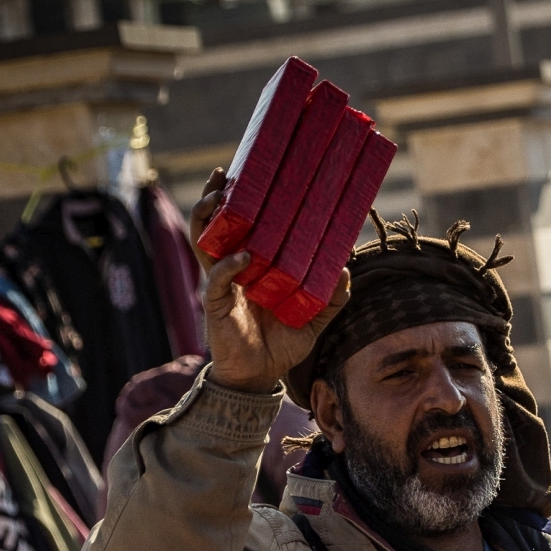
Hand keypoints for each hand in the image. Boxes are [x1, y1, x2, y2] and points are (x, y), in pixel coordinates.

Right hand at [189, 165, 349, 396]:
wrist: (261, 376)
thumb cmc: (281, 345)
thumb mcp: (313, 319)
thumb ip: (330, 298)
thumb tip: (345, 270)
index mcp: (250, 266)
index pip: (240, 226)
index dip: (238, 201)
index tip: (244, 173)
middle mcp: (231, 269)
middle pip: (214, 225)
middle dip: (214, 198)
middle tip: (222, 174)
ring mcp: (221, 285)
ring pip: (205, 243)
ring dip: (208, 218)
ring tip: (218, 198)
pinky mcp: (215, 304)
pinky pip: (217, 279)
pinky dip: (229, 266)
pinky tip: (243, 257)